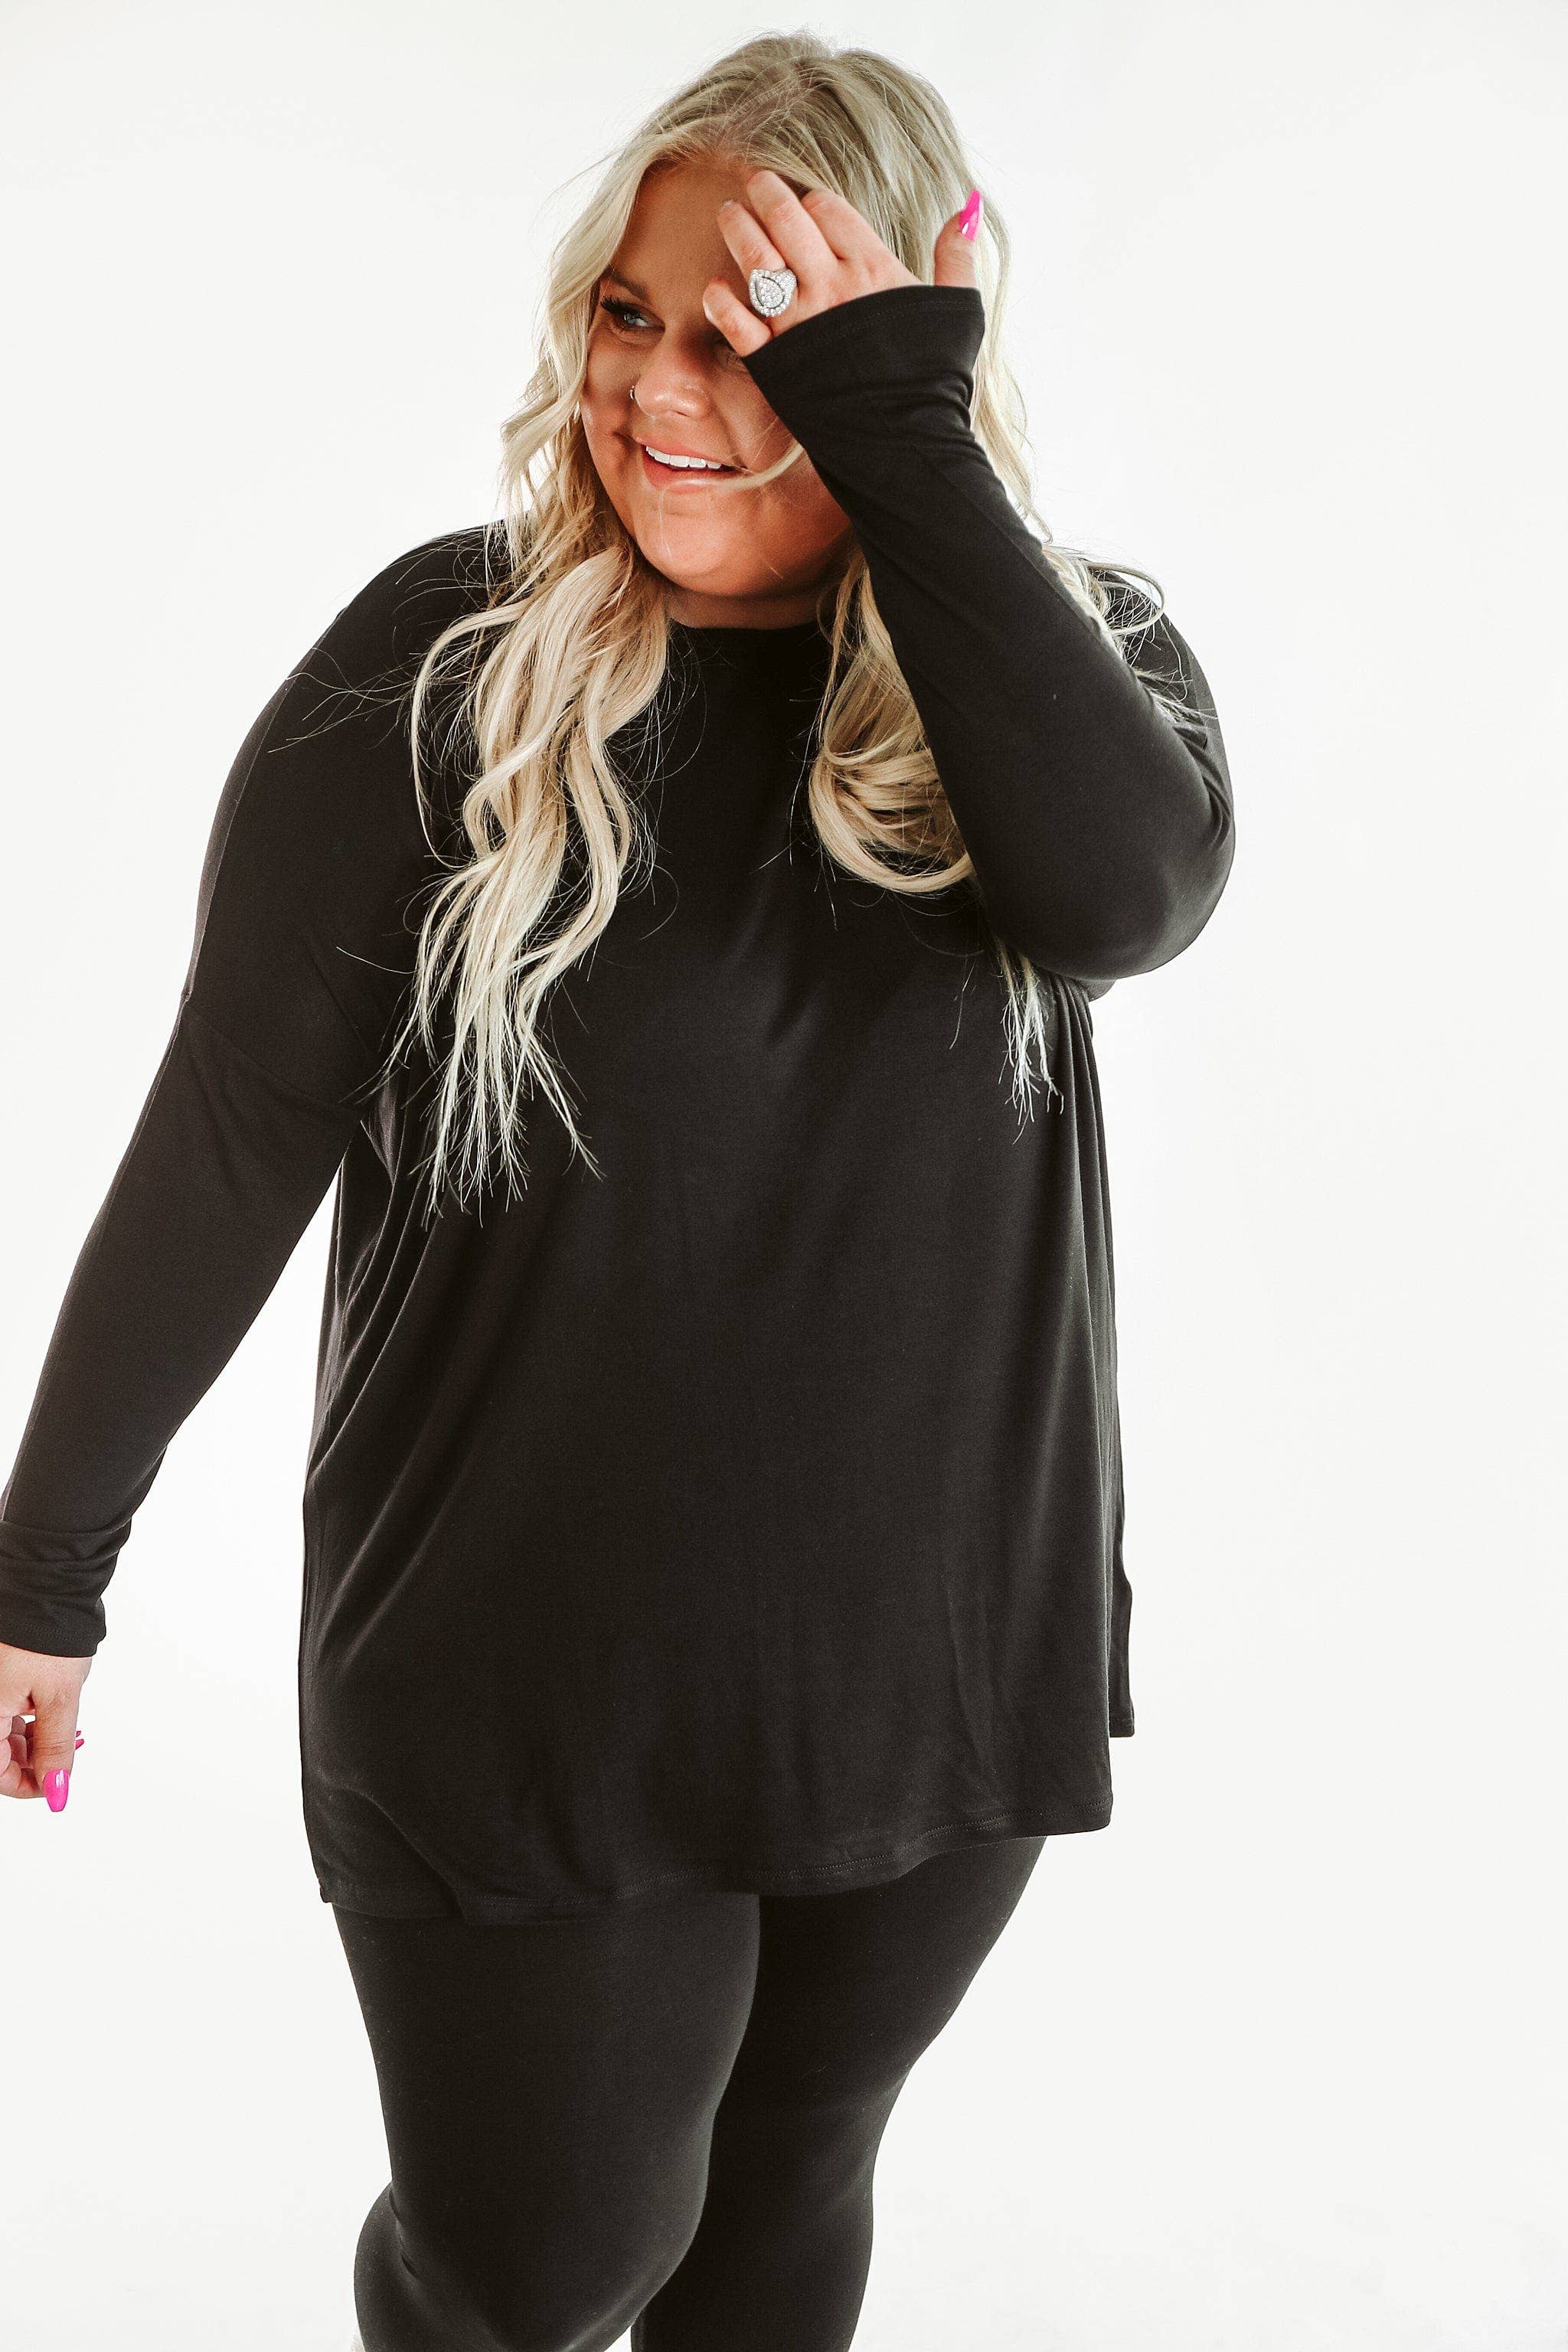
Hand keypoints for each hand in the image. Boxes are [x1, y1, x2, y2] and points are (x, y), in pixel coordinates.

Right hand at [2, 1642, 90, 1806]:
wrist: (49, 1586)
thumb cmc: (50, 1635)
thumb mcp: (59, 1698)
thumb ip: (55, 1748)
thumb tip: (56, 1790)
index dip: (27, 1786)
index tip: (57, 1786)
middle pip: (0, 1755)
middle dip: (35, 1762)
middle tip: (69, 1750)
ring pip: (6, 1735)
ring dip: (36, 1742)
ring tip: (68, 1730)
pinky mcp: (3, 1678)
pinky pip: (9, 1711)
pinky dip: (32, 1720)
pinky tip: (54, 1713)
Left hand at [702, 170, 980, 356]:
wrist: (907, 445)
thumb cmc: (936, 381)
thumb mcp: (958, 311)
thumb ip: (957, 257)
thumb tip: (967, 209)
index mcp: (873, 269)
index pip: (828, 208)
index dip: (813, 199)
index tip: (806, 202)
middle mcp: (831, 288)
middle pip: (786, 219)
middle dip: (766, 192)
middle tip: (754, 182)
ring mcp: (799, 324)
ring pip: (756, 259)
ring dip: (738, 229)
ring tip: (730, 213)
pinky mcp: (774, 362)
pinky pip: (738, 322)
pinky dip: (722, 301)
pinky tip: (717, 287)